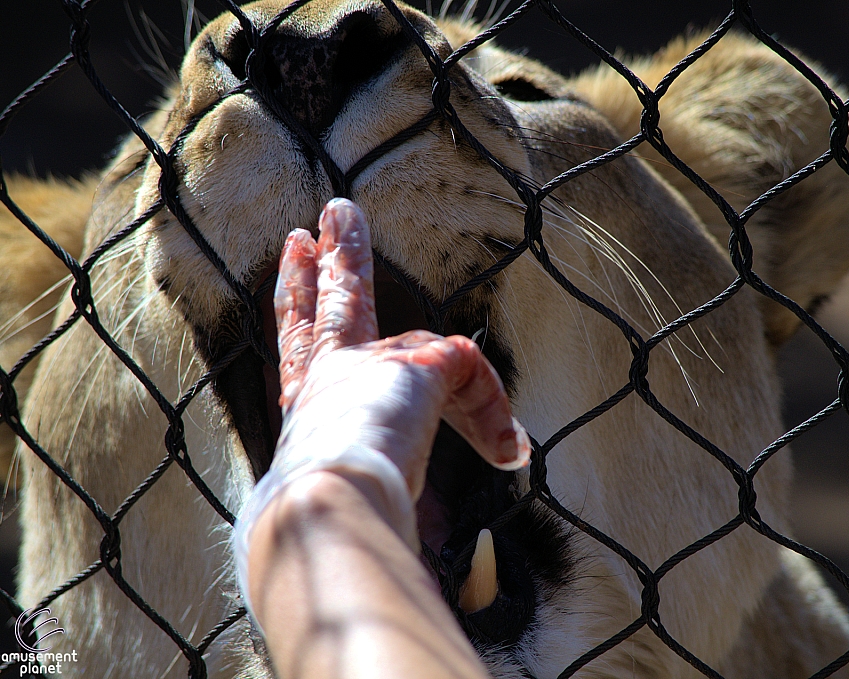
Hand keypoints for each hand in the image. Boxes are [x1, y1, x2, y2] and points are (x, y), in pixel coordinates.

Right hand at [271, 198, 529, 528]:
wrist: (319, 512)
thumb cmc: (324, 532)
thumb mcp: (346, 516)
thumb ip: (363, 515)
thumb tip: (390, 561)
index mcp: (310, 418)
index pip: (300, 360)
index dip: (293, 319)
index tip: (290, 287)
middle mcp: (323, 384)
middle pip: (317, 313)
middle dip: (316, 268)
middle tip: (317, 225)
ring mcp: (359, 368)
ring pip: (359, 301)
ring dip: (354, 262)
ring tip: (345, 218)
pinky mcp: (410, 367)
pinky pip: (466, 370)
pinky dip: (491, 412)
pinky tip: (509, 447)